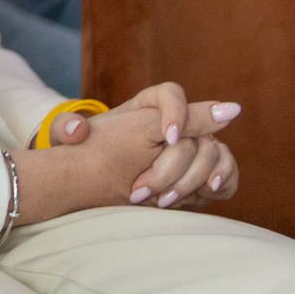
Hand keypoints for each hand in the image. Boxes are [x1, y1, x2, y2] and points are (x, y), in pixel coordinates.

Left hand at [54, 86, 242, 209]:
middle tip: (150, 188)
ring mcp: (195, 147)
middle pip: (196, 132)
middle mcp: (176, 123)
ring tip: (165, 200)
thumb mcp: (69, 136)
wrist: (99, 177)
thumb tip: (79, 129)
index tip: (168, 137)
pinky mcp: (203, 170)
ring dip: (197, 177)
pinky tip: (204, 193)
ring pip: (216, 152)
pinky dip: (222, 181)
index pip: (171, 93)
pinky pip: (228, 170)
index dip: (177, 112)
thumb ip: (66, 127)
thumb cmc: (84, 150)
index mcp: (147, 106)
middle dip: (176, 162)